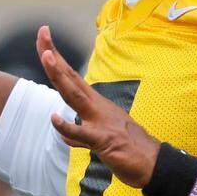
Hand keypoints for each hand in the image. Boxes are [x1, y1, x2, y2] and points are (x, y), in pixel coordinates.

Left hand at [37, 26, 160, 187]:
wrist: (154, 162)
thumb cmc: (129, 148)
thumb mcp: (101, 136)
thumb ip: (81, 133)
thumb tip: (68, 135)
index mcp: (95, 103)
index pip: (71, 76)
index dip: (56, 58)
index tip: (44, 37)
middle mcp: (96, 106)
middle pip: (69, 78)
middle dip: (54, 56)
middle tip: (42, 33)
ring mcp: (100, 121)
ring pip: (74, 96)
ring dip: (59, 76)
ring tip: (46, 58)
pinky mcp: (103, 140)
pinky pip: (81, 134)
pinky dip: (67, 127)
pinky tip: (55, 118)